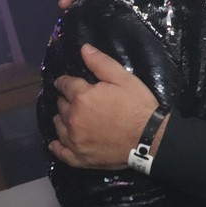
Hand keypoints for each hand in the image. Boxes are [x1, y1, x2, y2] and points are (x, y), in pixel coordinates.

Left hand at [49, 44, 158, 168]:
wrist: (149, 138)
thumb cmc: (138, 105)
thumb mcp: (125, 79)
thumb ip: (101, 63)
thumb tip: (84, 48)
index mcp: (82, 97)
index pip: (65, 85)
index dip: (65, 82)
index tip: (67, 82)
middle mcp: (73, 118)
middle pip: (61, 105)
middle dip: (67, 100)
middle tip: (77, 100)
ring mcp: (74, 140)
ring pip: (59, 126)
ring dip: (62, 119)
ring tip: (71, 117)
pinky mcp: (79, 158)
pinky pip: (60, 152)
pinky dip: (56, 146)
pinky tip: (56, 143)